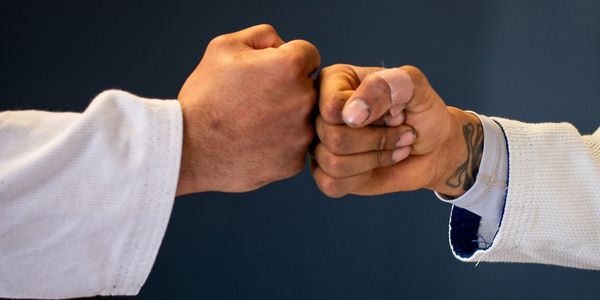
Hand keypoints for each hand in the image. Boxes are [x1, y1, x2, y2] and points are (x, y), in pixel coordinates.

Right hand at [176, 24, 319, 194]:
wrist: (188, 148)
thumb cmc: (204, 96)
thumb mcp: (223, 47)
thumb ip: (263, 36)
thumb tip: (283, 46)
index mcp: (290, 67)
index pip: (308, 54)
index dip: (286, 60)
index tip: (267, 74)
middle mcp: (303, 100)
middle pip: (308, 88)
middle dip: (288, 90)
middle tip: (255, 101)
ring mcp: (301, 134)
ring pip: (303, 119)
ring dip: (285, 119)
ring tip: (251, 124)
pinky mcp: (294, 162)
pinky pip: (294, 147)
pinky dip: (278, 145)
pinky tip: (253, 143)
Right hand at [312, 64, 482, 197]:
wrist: (434, 147)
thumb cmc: (421, 112)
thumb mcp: (413, 86)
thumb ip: (385, 85)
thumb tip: (351, 116)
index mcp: (332, 81)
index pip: (332, 106)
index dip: (369, 114)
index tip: (394, 109)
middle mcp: (319, 112)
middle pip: (332, 136)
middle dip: (377, 140)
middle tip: (403, 131)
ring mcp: (320, 143)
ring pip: (333, 163)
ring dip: (374, 159)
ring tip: (395, 147)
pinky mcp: (326, 173)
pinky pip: (331, 184)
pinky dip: (362, 177)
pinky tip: (375, 166)